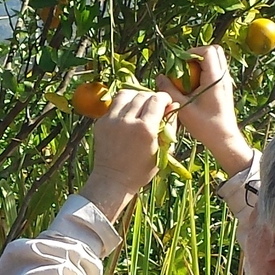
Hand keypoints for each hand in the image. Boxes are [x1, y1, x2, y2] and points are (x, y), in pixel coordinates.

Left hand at [79, 89, 173, 221]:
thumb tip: (173, 106)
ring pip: (126, 94)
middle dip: (151, 97)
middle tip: (154, 106)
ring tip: (140, 105)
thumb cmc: (141, 171)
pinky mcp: (101, 122)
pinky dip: (123, 105)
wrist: (113, 180)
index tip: (167, 103)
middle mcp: (127, 120)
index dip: (164, 98)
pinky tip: (128, 115)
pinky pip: (114, 105)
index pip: (157, 100)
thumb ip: (169, 126)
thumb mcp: (162, 151)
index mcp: (146, 129)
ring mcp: (111, 120)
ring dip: (136, 96)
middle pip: (142, 95)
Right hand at [159, 44, 250, 174]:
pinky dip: (204, 72)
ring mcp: (226, 82)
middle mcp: (223, 77)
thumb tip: (159, 77)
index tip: (180, 64)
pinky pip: (215, 71)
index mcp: (215, 78)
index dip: (192, 52)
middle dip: (197, 55)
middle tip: (184, 67)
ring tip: (188, 78)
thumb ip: (170, 90)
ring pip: (215, 60)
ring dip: (200, 64)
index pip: (208, 51)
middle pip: (214, 51)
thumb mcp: (183, 108)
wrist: (224, 139)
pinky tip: (194, 88)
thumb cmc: (205, 126)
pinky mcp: (224, 88)